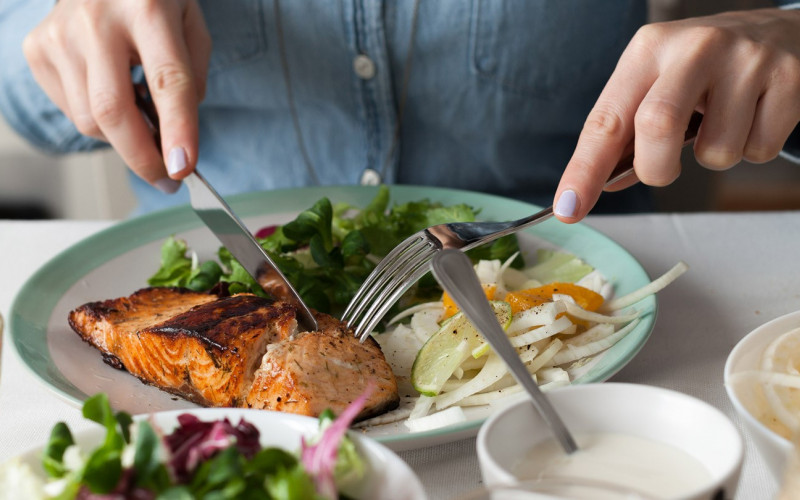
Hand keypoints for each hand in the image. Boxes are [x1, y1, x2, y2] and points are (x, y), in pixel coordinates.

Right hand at [23, 0, 210, 192]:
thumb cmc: (153, 0)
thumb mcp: (191, 25)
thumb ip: (192, 78)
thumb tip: (175, 138)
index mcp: (147, 8)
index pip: (167, 81)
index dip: (177, 130)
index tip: (182, 168)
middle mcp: (96, 19)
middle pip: (113, 111)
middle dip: (142, 158)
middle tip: (168, 179)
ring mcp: (60, 34)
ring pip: (90, 121)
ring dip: (123, 138)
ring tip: (142, 117)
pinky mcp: (37, 49)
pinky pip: (71, 111)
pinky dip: (98, 120)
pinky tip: (112, 93)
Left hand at [554, 8, 799, 221]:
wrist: (783, 30)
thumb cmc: (706, 69)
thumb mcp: (659, 83)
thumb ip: (629, 132)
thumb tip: (602, 184)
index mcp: (647, 50)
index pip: (606, 120)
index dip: (585, 169)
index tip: (568, 207)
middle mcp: (693, 47)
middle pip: (657, 127)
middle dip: (656, 169)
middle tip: (664, 169)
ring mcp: (745, 59)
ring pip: (716, 152)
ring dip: (716, 157)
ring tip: (724, 122)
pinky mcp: (788, 77)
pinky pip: (759, 150)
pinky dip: (753, 149)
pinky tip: (754, 116)